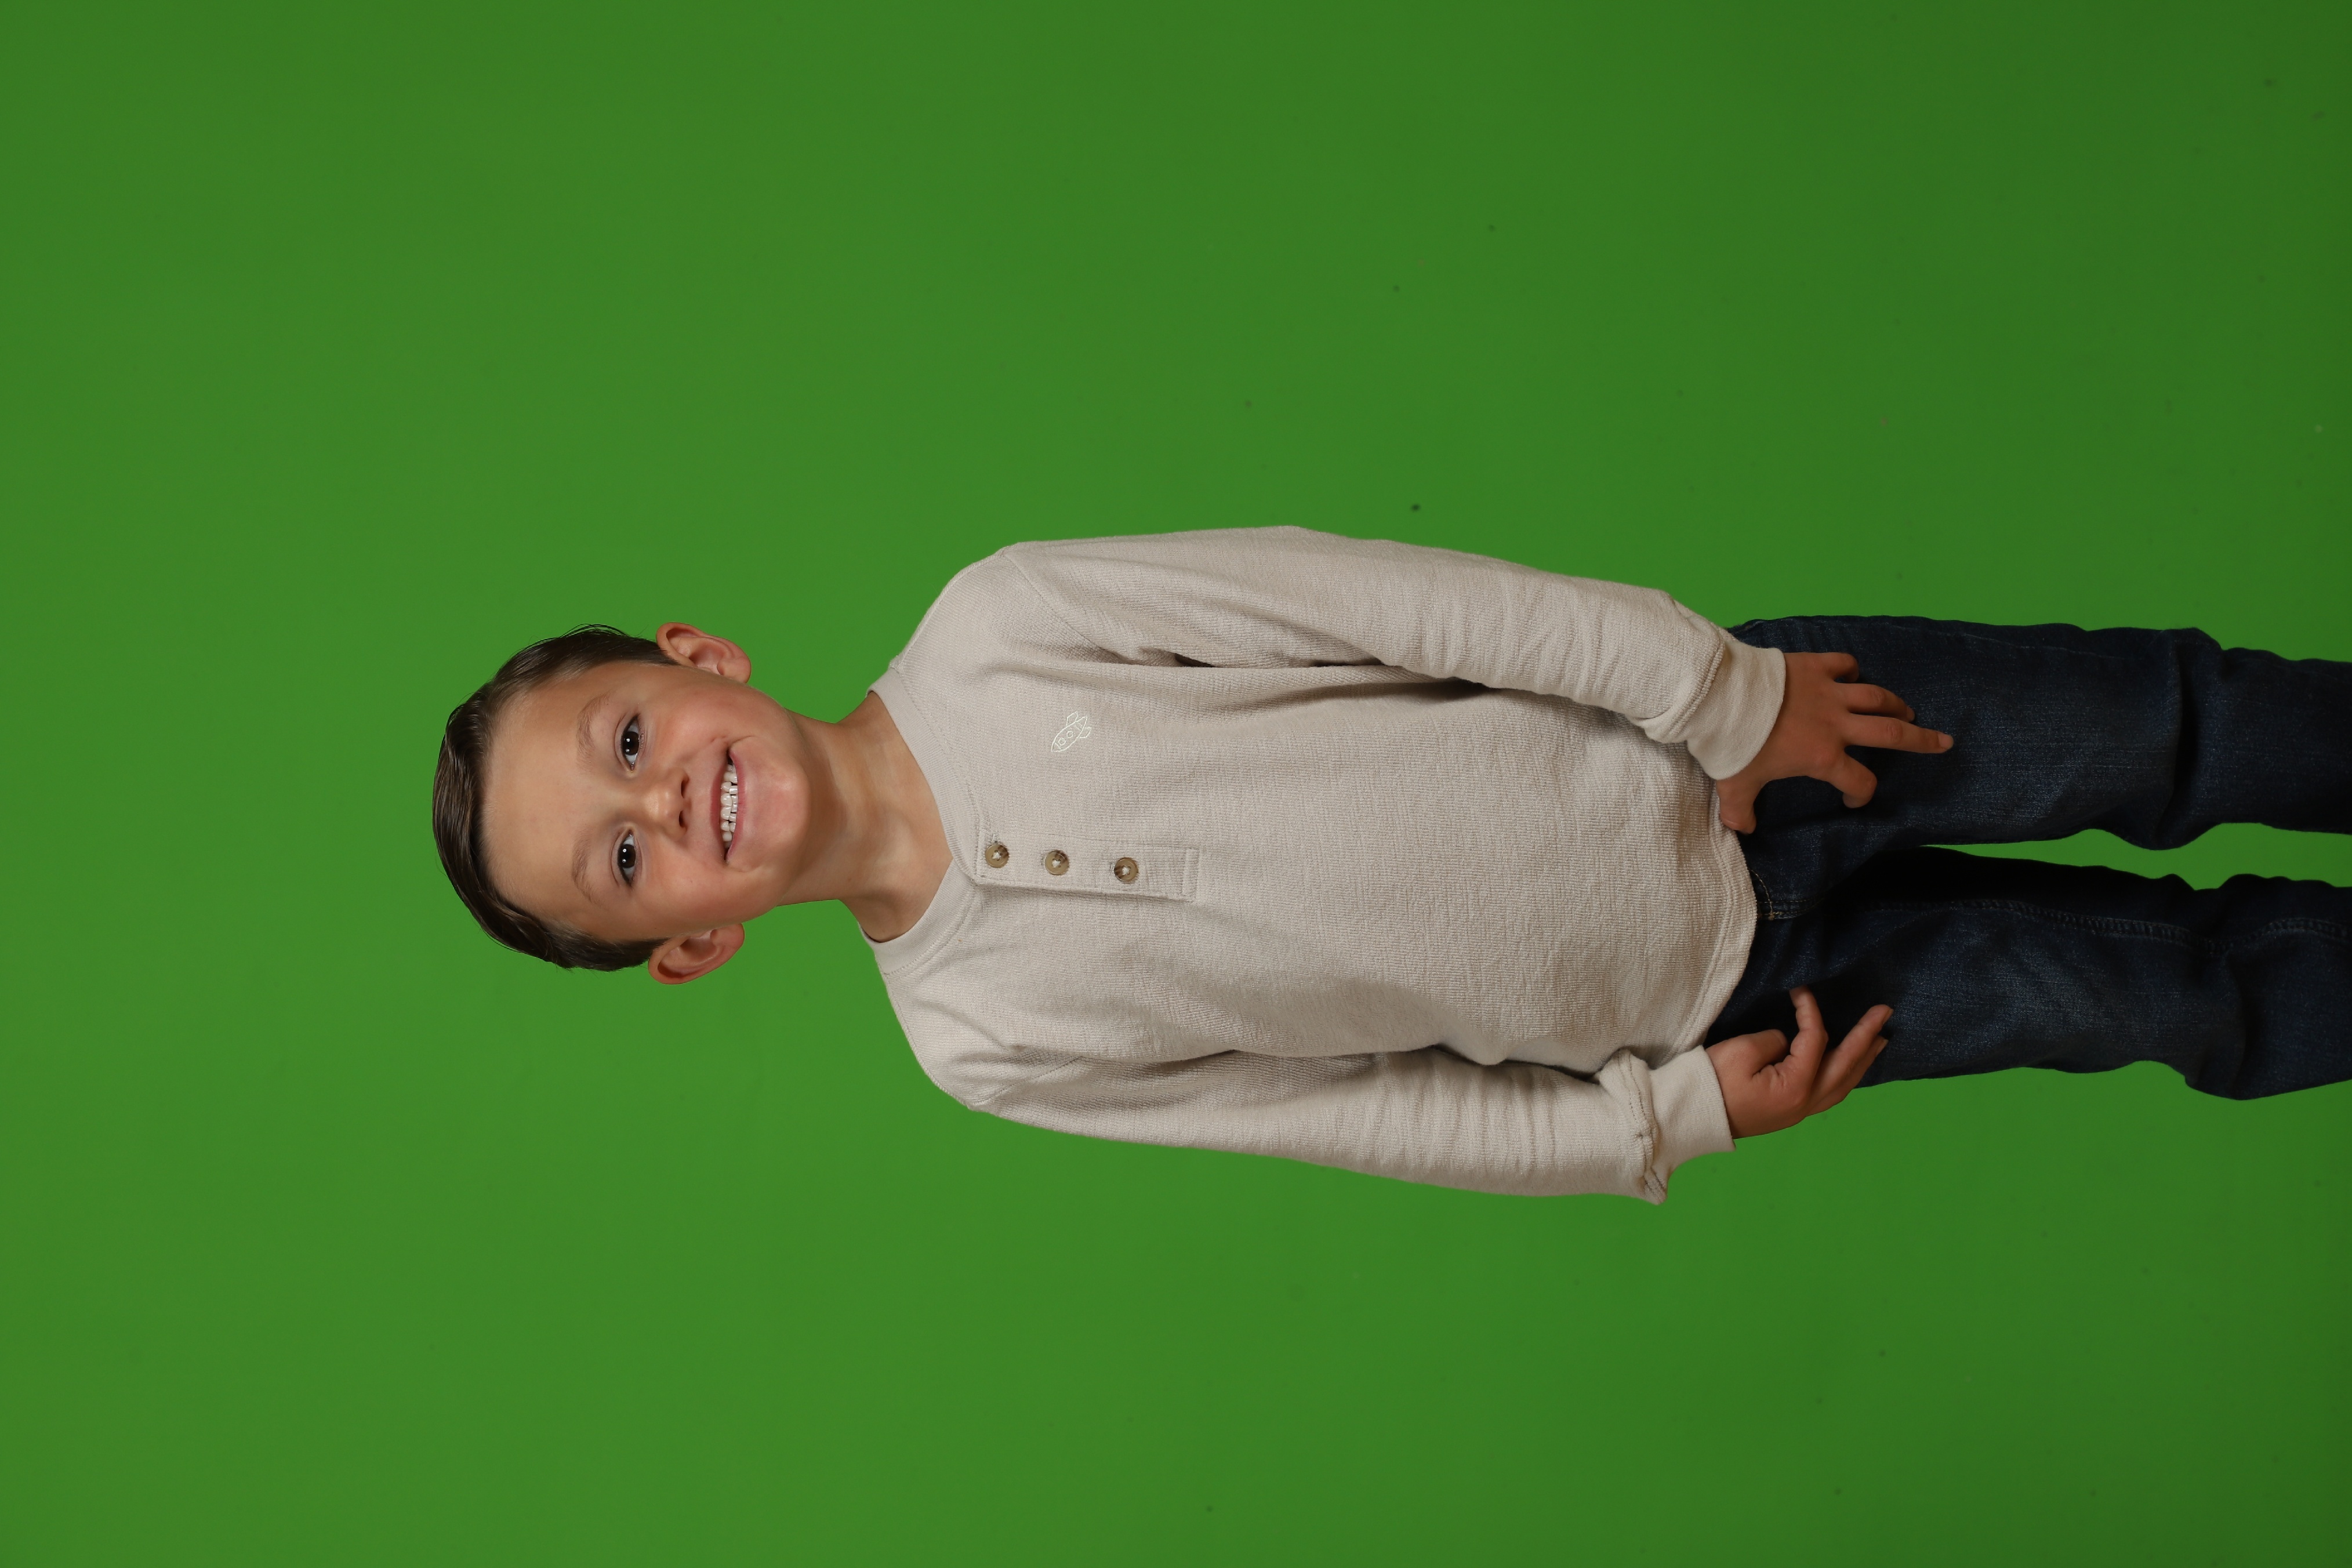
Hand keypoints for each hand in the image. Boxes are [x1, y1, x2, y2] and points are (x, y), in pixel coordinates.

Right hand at [1706, 987, 1890, 1137]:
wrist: (1693, 1118)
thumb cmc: (1713, 1083)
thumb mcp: (1740, 1052)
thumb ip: (1774, 1041)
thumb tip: (1788, 1043)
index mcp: (1796, 1085)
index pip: (1815, 1040)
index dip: (1810, 1011)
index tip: (1800, 989)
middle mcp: (1807, 1102)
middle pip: (1845, 1065)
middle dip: (1866, 1037)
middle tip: (1885, 1013)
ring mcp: (1801, 1111)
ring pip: (1843, 1084)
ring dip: (1862, 1059)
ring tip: (1880, 1041)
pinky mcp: (1791, 1112)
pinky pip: (1831, 1092)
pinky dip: (1846, 1075)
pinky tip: (1849, 1067)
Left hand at [1716, 651, 1953, 832]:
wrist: (1720, 697)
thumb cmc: (1731, 744)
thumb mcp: (1734, 785)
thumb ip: (1741, 809)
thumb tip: (1741, 829)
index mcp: (1822, 756)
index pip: (1858, 781)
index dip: (1861, 794)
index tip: (1852, 798)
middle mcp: (1835, 724)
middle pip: (1891, 734)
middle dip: (1920, 740)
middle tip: (1943, 742)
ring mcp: (1828, 691)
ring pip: (1875, 697)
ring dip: (1895, 704)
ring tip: (1907, 711)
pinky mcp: (1815, 665)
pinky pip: (1844, 663)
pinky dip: (1852, 668)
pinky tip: (1853, 674)